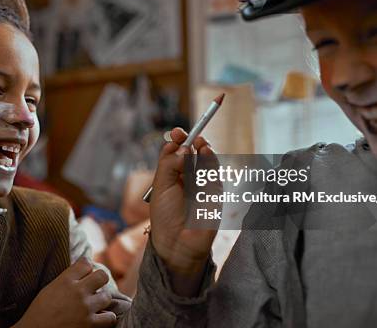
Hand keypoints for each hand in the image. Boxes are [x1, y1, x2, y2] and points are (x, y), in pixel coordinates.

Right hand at [12, 258, 115, 327]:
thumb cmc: (38, 312)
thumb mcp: (49, 288)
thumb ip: (66, 279)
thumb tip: (81, 270)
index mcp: (65, 280)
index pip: (86, 263)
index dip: (87, 269)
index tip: (85, 275)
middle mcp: (77, 291)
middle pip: (102, 275)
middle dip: (100, 281)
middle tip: (94, 289)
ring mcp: (85, 308)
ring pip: (107, 296)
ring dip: (102, 301)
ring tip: (95, 305)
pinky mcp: (90, 324)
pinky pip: (110, 318)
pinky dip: (106, 319)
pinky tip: (98, 319)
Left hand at [149, 127, 218, 296]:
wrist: (178, 242)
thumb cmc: (165, 217)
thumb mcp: (161, 186)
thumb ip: (169, 164)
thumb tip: (183, 147)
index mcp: (172, 177)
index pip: (177, 153)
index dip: (178, 142)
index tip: (176, 133)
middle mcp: (188, 179)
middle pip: (193, 153)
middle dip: (191, 141)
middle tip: (186, 135)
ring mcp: (203, 185)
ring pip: (205, 160)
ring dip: (202, 147)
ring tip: (198, 141)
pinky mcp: (215, 192)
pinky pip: (215, 171)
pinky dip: (211, 160)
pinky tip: (205, 152)